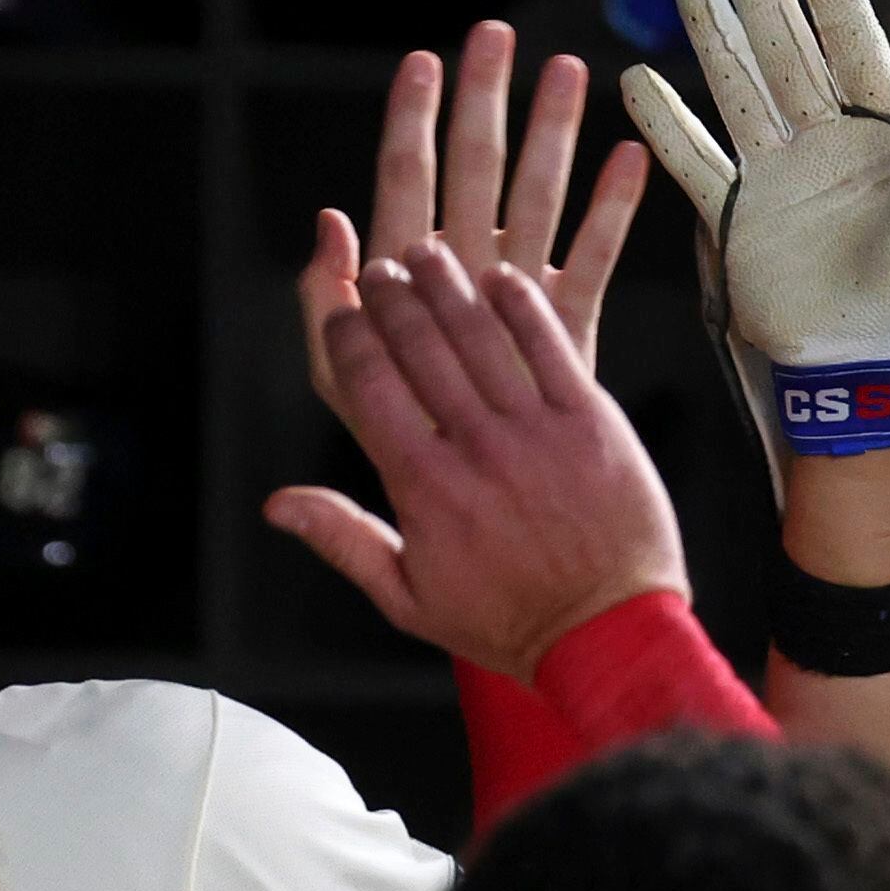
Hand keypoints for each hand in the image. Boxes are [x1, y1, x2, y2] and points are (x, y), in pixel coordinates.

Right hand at [264, 243, 688, 681]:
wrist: (611, 637)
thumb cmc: (513, 624)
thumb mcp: (412, 600)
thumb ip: (344, 541)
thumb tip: (278, 504)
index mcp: (423, 485)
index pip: (366, 382)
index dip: (348, 332)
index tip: (344, 310)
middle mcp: (476, 448)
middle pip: (418, 343)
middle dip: (392, 294)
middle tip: (385, 270)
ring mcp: (537, 432)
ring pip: (480, 334)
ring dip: (448, 283)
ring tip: (430, 253)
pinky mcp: (595, 423)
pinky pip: (550, 346)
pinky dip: (521, 305)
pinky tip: (501, 277)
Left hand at [299, 22, 648, 413]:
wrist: (483, 504)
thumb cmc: (404, 447)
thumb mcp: (341, 382)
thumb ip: (325, 306)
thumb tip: (331, 221)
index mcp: (408, 274)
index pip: (405, 175)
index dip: (412, 117)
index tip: (424, 60)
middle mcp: (464, 267)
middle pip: (475, 165)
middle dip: (485, 98)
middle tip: (498, 36)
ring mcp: (518, 290)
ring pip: (538, 194)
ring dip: (555, 133)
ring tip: (572, 71)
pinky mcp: (567, 321)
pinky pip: (594, 255)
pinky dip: (612, 208)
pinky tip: (631, 159)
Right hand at [621, 0, 889, 500]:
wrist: (870, 368)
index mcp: (887, 141)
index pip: (857, 52)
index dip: (835, 0)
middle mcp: (829, 150)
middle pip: (790, 58)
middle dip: (766, 4)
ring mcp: (780, 180)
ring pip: (740, 94)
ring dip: (716, 44)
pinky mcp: (740, 218)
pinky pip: (694, 161)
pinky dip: (665, 124)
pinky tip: (638, 80)